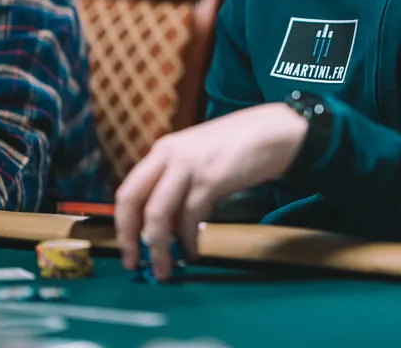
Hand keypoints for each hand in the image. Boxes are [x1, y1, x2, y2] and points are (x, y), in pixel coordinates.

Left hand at [114, 103, 307, 279]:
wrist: (276, 132)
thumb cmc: (241, 147)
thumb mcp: (199, 157)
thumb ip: (179, 182)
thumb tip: (167, 225)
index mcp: (164, 150)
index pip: (128, 191)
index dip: (123, 225)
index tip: (128, 250)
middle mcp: (170, 155)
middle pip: (134, 202)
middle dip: (131, 238)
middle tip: (135, 264)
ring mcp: (190, 166)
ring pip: (159, 215)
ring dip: (160, 248)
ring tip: (167, 269)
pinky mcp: (212, 178)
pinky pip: (191, 218)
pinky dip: (189, 240)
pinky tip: (193, 251)